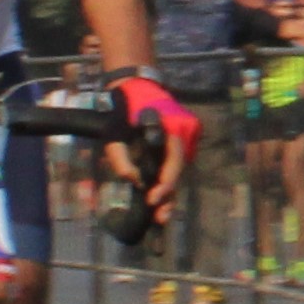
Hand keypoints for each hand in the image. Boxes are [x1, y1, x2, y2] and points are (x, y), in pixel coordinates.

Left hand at [112, 73, 195, 222]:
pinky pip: (178, 160)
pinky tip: (162, 194)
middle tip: (161, 218)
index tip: (152, 200)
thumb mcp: (114, 132)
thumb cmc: (124, 109)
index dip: (165, 184)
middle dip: (169, 194)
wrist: (136, 85)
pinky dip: (169, 175)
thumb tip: (133, 181)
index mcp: (172, 128)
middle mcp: (186, 131)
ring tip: (161, 213)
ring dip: (170, 187)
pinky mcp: (185, 136)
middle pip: (179, 169)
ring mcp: (189, 133)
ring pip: (180, 166)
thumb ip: (120, 158)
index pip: (174, 162)